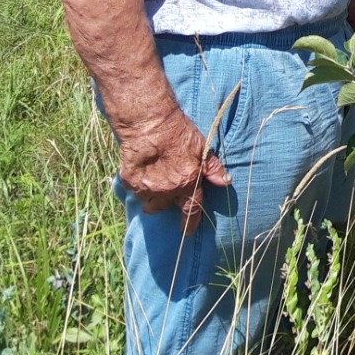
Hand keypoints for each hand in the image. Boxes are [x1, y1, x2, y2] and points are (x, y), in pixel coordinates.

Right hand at [119, 105, 231, 234]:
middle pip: (164, 208)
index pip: (191, 210)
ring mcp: (146, 187)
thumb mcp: (202, 147)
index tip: (189, 232)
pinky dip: (139, 184)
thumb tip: (225, 182)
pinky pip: (135, 190)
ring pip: (148, 201)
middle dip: (166, 202)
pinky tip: (142, 170)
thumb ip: (213, 168)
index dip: (190, 224)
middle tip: (167, 188)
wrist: (149, 122)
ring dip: (152, 195)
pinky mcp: (129, 181)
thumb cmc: (179, 131)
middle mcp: (166, 190)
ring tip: (154, 179)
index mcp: (187, 183)